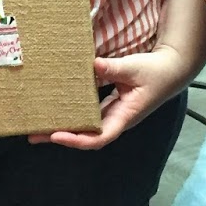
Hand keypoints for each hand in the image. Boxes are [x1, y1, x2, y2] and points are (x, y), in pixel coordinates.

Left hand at [30, 44, 188, 150]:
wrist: (171, 71)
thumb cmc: (155, 72)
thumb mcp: (135, 68)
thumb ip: (114, 68)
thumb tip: (92, 65)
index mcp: (124, 116)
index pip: (99, 138)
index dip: (77, 140)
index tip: (56, 135)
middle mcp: (116, 119)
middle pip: (86, 136)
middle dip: (61, 136)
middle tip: (34, 134)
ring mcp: (112, 113)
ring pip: (85, 127)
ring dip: (64, 126)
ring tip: (38, 124)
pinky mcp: (109, 105)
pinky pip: (88, 114)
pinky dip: (73, 113)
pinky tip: (58, 106)